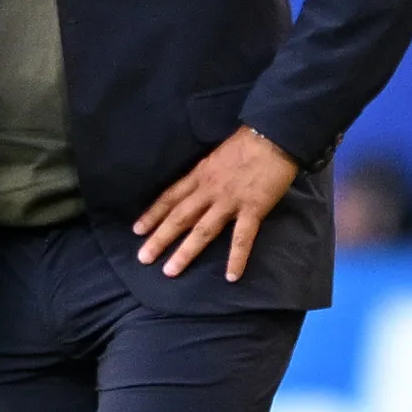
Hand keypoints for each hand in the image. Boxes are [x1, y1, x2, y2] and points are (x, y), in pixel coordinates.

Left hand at [134, 124, 301, 281]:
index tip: (137, 230)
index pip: (170, 197)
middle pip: (179, 217)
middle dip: (159, 238)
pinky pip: (242, 238)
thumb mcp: (217, 155)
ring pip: (202, 230)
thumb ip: (206, 173)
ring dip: (185, 252)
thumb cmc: (248, 142)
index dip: (153, 214)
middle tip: (143, 258)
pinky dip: (236, 258)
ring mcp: (230, 201)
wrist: (275, 134)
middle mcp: (210, 190)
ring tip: (170, 271)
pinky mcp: (253, 209)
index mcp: (201, 174)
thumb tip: (197, 185)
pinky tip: (231, 277)